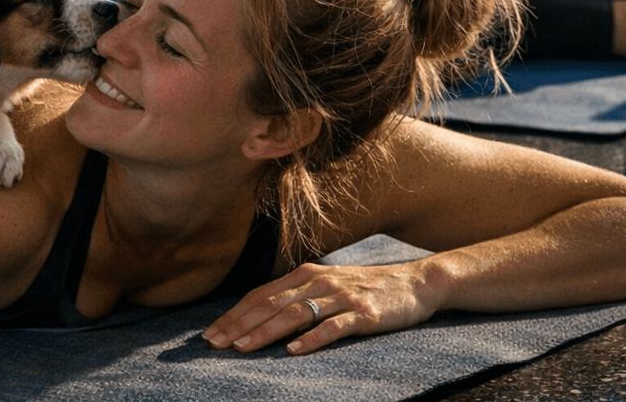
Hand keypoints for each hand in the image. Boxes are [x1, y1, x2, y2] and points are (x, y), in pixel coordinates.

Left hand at [202, 261, 438, 355]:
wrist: (415, 283)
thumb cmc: (365, 288)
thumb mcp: (327, 285)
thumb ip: (297, 296)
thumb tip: (260, 316)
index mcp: (305, 274)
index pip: (260, 295)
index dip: (234, 314)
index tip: (210, 333)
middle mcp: (319, 281)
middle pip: (270, 304)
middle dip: (239, 325)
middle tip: (214, 344)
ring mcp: (341, 297)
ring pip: (295, 314)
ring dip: (265, 332)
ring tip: (243, 348)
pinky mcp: (363, 313)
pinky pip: (333, 327)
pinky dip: (311, 338)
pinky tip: (293, 351)